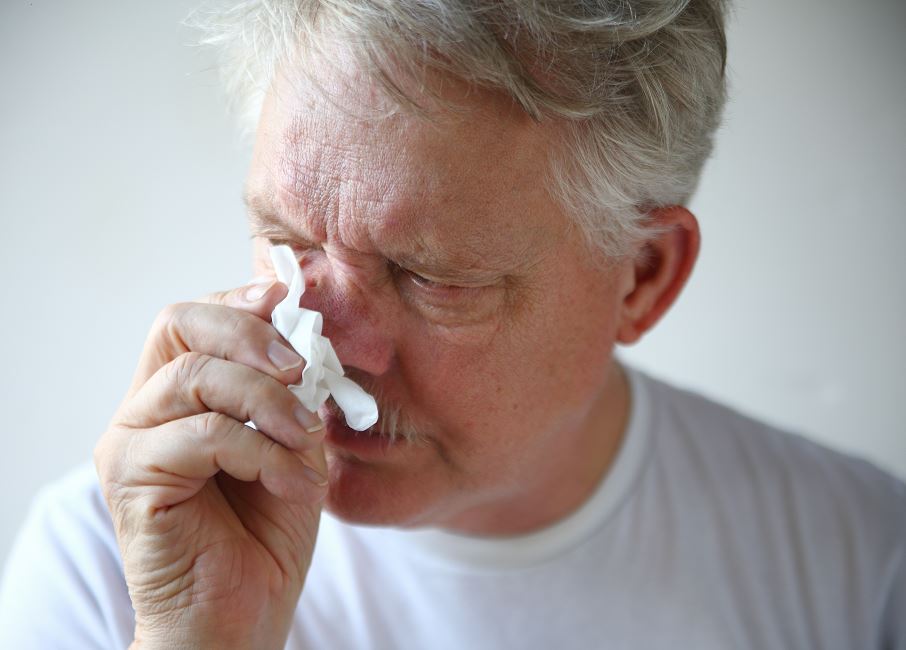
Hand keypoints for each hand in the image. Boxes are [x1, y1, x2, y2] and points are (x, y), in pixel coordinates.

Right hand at [94, 280, 327, 649]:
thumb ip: (291, 395)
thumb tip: (308, 340)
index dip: (237, 301)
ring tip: (304, 439)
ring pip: (194, 377)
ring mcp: (131, 445)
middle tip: (299, 367)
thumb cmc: (264, 534)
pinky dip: (262, 451)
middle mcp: (143, 413)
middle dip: (247, 332)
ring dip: (267, 402)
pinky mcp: (133, 481)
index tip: (285, 299)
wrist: (240, 618)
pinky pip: (203, 435)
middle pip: (176, 325)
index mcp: (176, 399)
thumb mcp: (292, 447)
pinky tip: (291, 481)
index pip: (190, 320)